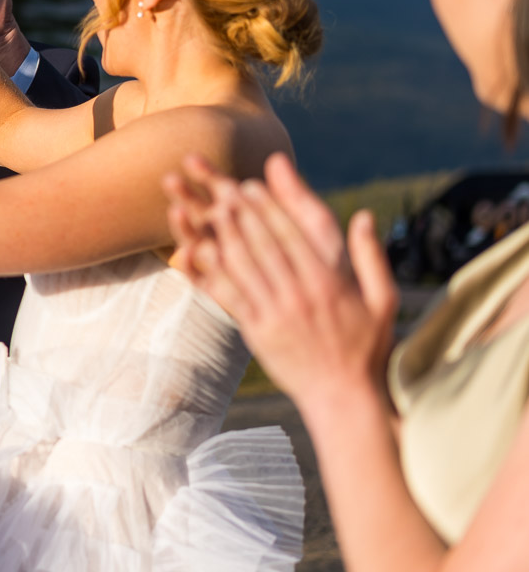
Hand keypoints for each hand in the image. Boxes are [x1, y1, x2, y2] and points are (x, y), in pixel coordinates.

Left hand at [164, 152, 397, 415]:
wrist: (343, 396)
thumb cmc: (366, 346)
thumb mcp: (383, 300)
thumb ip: (371, 256)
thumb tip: (364, 215)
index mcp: (328, 282)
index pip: (293, 235)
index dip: (269, 207)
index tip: (252, 185)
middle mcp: (299, 294)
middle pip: (263, 244)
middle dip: (241, 213)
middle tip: (221, 187)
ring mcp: (275, 313)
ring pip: (243, 265)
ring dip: (224, 235)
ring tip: (207, 210)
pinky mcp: (257, 331)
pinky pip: (230, 296)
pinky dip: (212, 272)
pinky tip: (198, 252)